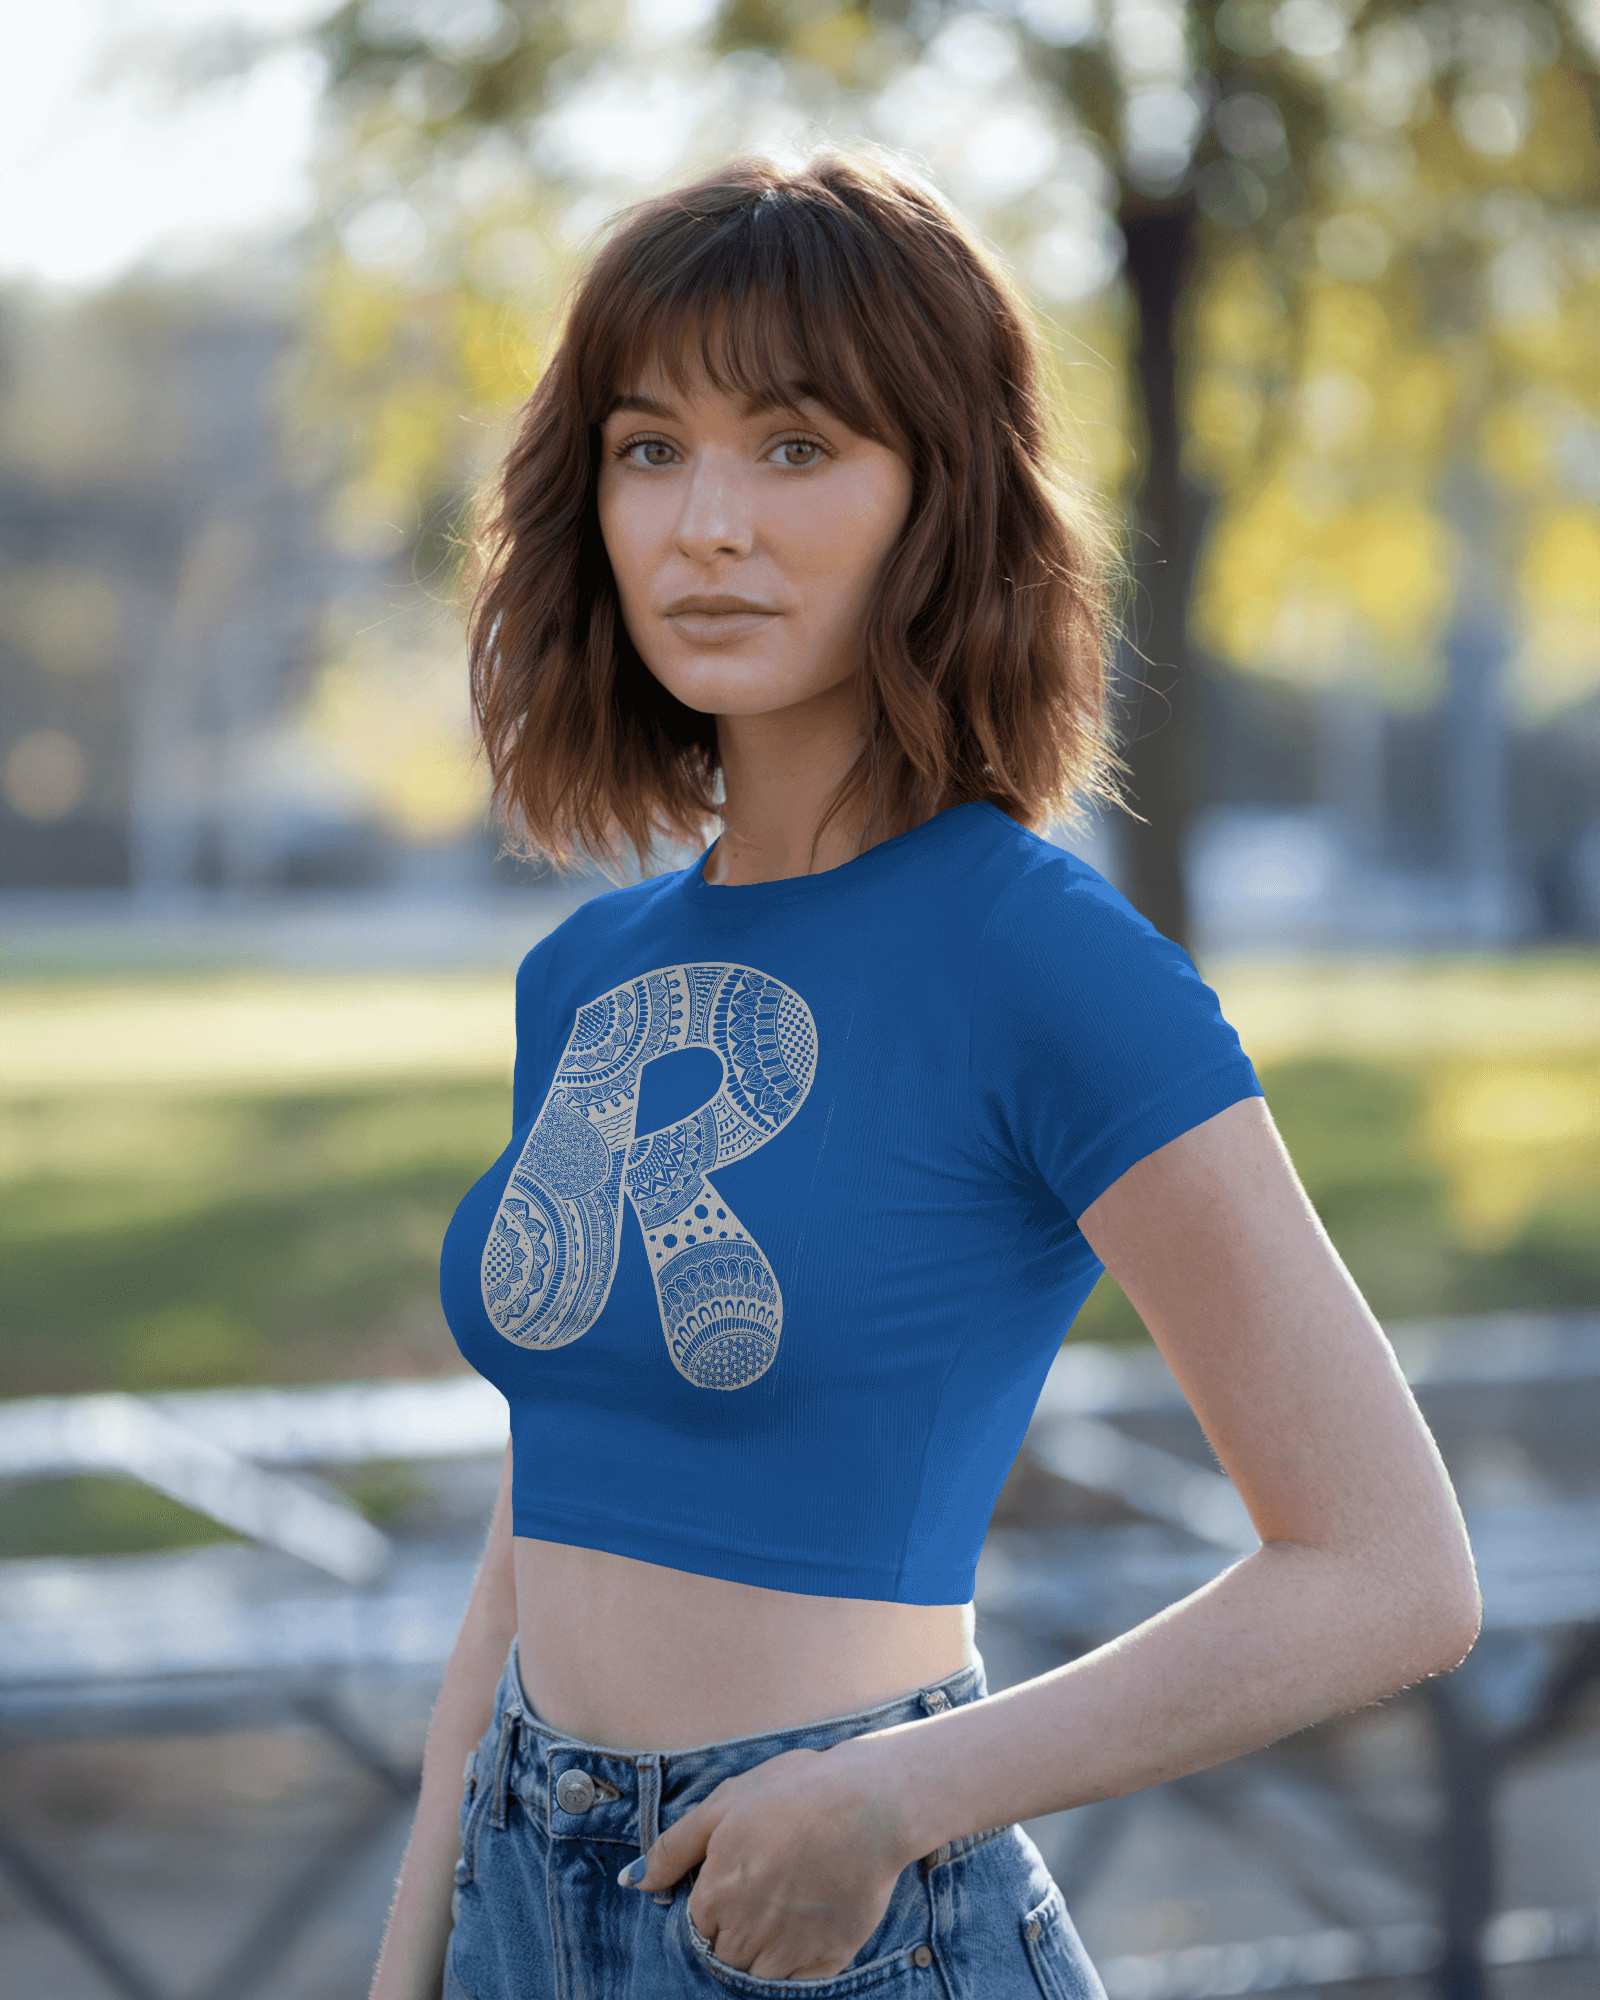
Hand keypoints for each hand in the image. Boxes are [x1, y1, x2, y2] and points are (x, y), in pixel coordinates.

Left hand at [618, 1738, 913, 1980]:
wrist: (870, 1802)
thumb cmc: (794, 1792)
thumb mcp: (725, 1802)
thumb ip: (673, 1847)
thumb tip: (631, 1883)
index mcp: (716, 1895)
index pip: (697, 1925)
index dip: (716, 1900)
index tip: (742, 1874)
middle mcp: (747, 1933)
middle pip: (725, 1954)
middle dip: (736, 1928)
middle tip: (768, 1885)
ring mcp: (789, 1951)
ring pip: (757, 1973)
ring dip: (764, 1949)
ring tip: (789, 1903)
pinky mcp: (828, 1960)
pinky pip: (798, 1983)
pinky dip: (798, 1963)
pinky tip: (811, 1921)